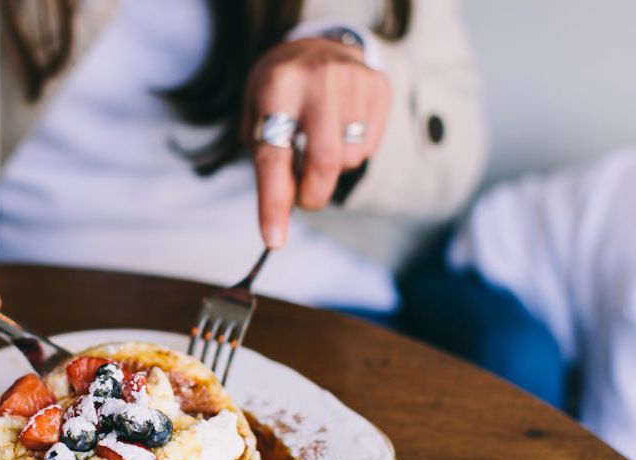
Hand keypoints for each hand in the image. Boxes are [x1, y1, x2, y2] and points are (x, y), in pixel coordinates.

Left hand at [243, 37, 390, 247]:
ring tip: (319, 143)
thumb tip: (286, 212)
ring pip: (349, 159)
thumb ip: (268, 163)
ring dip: (331, 169)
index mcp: (276, 87)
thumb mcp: (256, 116)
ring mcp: (354, 82)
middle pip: (324, 163)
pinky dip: (350, 152)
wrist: (317, 44)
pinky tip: (339, 130)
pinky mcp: (379, 88)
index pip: (274, 156)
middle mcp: (318, 82)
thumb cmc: (279, 93)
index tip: (274, 240)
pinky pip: (368, 147)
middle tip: (304, 199)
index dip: (273, 203)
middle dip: (313, 195)